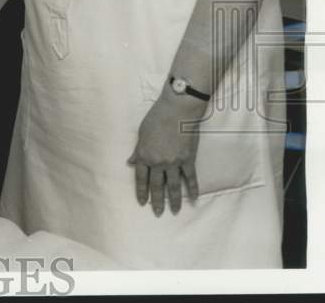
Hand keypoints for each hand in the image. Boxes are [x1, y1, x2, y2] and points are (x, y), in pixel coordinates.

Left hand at [127, 89, 205, 215]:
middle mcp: (158, 162)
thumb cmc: (156, 118)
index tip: (142, 202)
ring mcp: (174, 162)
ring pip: (174, 186)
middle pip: (157, 185)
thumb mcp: (141, 133)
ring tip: (174, 212)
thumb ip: (137, 150)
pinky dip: (193, 189)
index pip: (140, 178)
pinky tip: (194, 199)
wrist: (177, 110)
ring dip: (174, 201)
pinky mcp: (188, 160)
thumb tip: (131, 162)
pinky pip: (191, 178)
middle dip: (157, 201)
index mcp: (144, 155)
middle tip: (157, 213)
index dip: (141, 191)